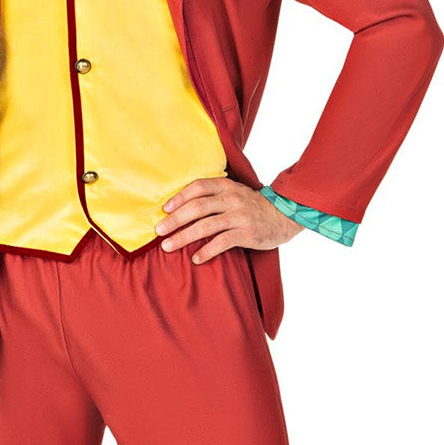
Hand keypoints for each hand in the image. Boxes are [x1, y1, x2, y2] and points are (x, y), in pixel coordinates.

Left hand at [154, 176, 303, 262]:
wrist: (284, 215)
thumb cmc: (252, 207)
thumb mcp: (235, 194)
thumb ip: (214, 197)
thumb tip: (181, 208)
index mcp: (227, 186)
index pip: (198, 187)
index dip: (179, 197)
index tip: (164, 209)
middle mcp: (232, 199)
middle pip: (197, 207)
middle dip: (175, 220)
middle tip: (159, 231)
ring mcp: (239, 216)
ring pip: (206, 226)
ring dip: (183, 237)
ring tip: (168, 247)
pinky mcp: (247, 233)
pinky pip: (222, 242)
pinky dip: (206, 251)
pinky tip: (196, 258)